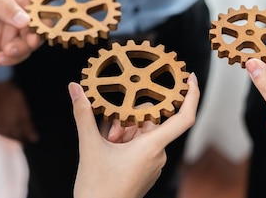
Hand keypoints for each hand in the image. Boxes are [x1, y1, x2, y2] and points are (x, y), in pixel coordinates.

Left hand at [0, 0, 95, 63]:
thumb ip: (3, 7)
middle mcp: (19, 4)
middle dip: (51, 26)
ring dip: (27, 46)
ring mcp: (15, 24)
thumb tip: (26, 20)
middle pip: (49, 12)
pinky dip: (15, 57)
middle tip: (38, 35)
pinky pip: (24, 51)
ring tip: (8, 50)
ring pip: (38, 36)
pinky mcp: (9, 41)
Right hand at [0, 81, 38, 142]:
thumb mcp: (23, 112)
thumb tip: (34, 139)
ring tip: (16, 121)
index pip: (17, 140)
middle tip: (25, 129)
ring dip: (9, 127)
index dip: (25, 138)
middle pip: (9, 135)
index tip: (31, 137)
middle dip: (17, 133)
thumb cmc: (11, 98)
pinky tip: (6, 116)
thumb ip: (28, 127)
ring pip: (2, 129)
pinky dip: (2, 121)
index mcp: (5, 130)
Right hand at [72, 73, 199, 197]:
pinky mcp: (146, 170)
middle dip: (130, 118)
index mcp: (152, 146)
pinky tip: (110, 147)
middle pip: (153, 121)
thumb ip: (83, 113)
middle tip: (111, 129)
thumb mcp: (89, 146)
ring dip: (125, 130)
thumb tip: (74, 87)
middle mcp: (158, 154)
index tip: (189, 77)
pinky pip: (141, 146)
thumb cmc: (97, 188)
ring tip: (107, 142)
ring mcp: (153, 163)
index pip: (184, 117)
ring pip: (143, 133)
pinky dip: (126, 141)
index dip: (191, 95)